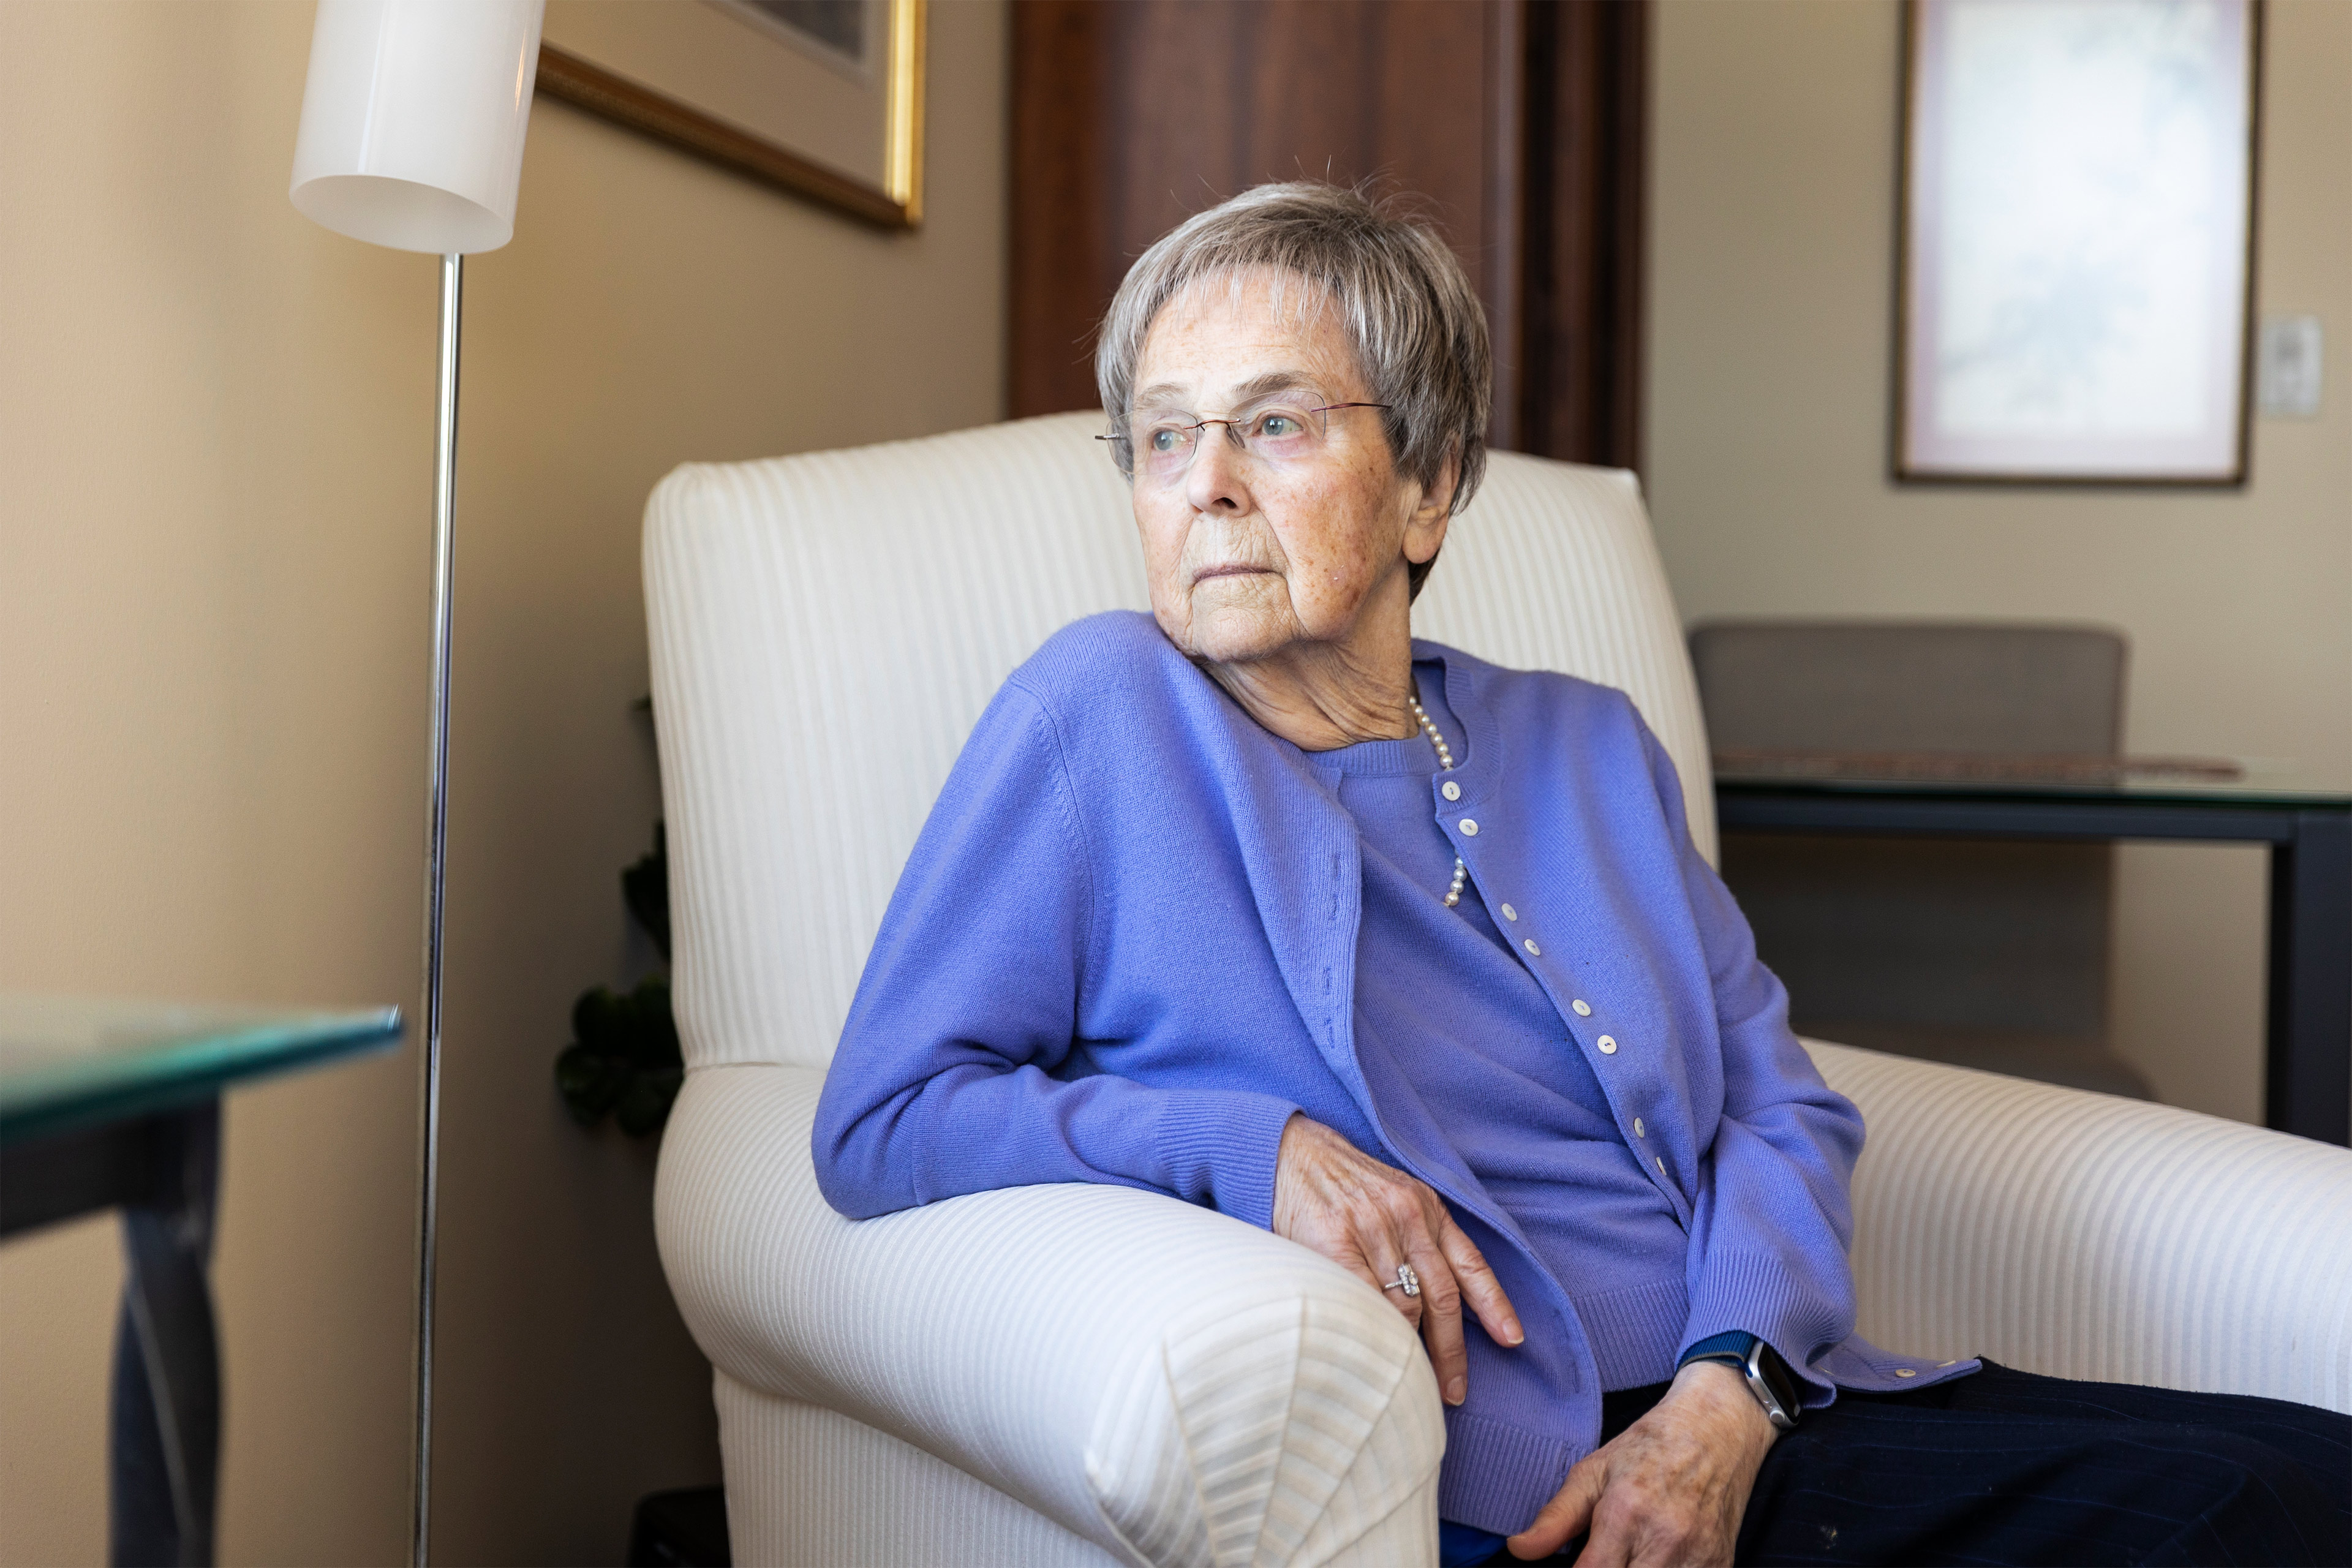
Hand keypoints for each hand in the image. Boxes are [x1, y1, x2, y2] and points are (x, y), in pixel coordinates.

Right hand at [1270, 1113, 1522, 1404]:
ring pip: (1405, 1305)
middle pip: (1442, 1297)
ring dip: (1411, 1348)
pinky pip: (1366, 1299)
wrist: (1290, 1152)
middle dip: (1452, 1351)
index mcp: (1426, 1207)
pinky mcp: (1336, 1240)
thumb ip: (1417, 1240)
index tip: (1512, 1340)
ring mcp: (1372, 1227)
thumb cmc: (1342, 1185)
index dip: (1495, 1305)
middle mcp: (1407, 1215)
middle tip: (1454, 1391)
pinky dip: (1376, 1331)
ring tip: (1410, 1379)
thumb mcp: (1393, 1198)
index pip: (1470, 1263)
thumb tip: (1433, 1307)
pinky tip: (1378, 1354)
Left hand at [1508, 1361, 1778, 1564]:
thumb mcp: (1594, 1471)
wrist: (1718, 1429)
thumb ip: (1556, 1517)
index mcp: (1626, 1512)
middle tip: (1601, 1557)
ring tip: (1626, 1555)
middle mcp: (1666, 1540)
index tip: (1575, 1565)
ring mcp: (1699, 1557)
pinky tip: (1653, 1558)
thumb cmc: (1650, 1447)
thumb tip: (1518, 1550)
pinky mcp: (1722, 1566)